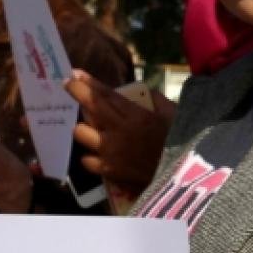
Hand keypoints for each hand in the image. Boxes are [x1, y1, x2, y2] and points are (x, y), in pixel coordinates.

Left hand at [66, 71, 174, 199]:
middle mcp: (118, 131)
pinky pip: (87, 159)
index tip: (73, 73)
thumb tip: (146, 93)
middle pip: (89, 109)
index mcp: (136, 116)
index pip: (106, 95)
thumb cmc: (181, 145)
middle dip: (77, 93)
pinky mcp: (108, 171)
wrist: (181, 179)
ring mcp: (110, 152)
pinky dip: (91, 155)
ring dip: (85, 128)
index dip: (88, 83)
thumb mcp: (176, 117)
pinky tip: (98, 153)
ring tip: (91, 126)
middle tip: (70, 86)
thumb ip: (159, 101)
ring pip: (81, 133)